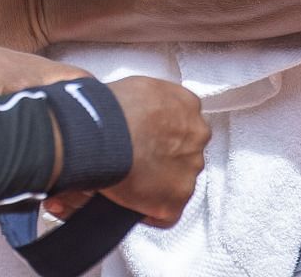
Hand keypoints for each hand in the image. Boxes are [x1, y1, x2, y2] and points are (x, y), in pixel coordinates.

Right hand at [99, 76, 208, 227]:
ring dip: (160, 184)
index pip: (185, 122)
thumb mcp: (138, 87)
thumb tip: (138, 109)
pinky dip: (151, 212)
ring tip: (131, 181)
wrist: (103, 136)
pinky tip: (132, 203)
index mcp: (187, 104)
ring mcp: (189, 170)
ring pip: (179, 182)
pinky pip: (167, 214)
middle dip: (167, 158)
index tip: (149, 138)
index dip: (165, 133)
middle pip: (186, 152)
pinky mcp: (176, 200)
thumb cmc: (111, 109)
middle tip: (139, 159)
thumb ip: (152, 101)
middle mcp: (196, 136)